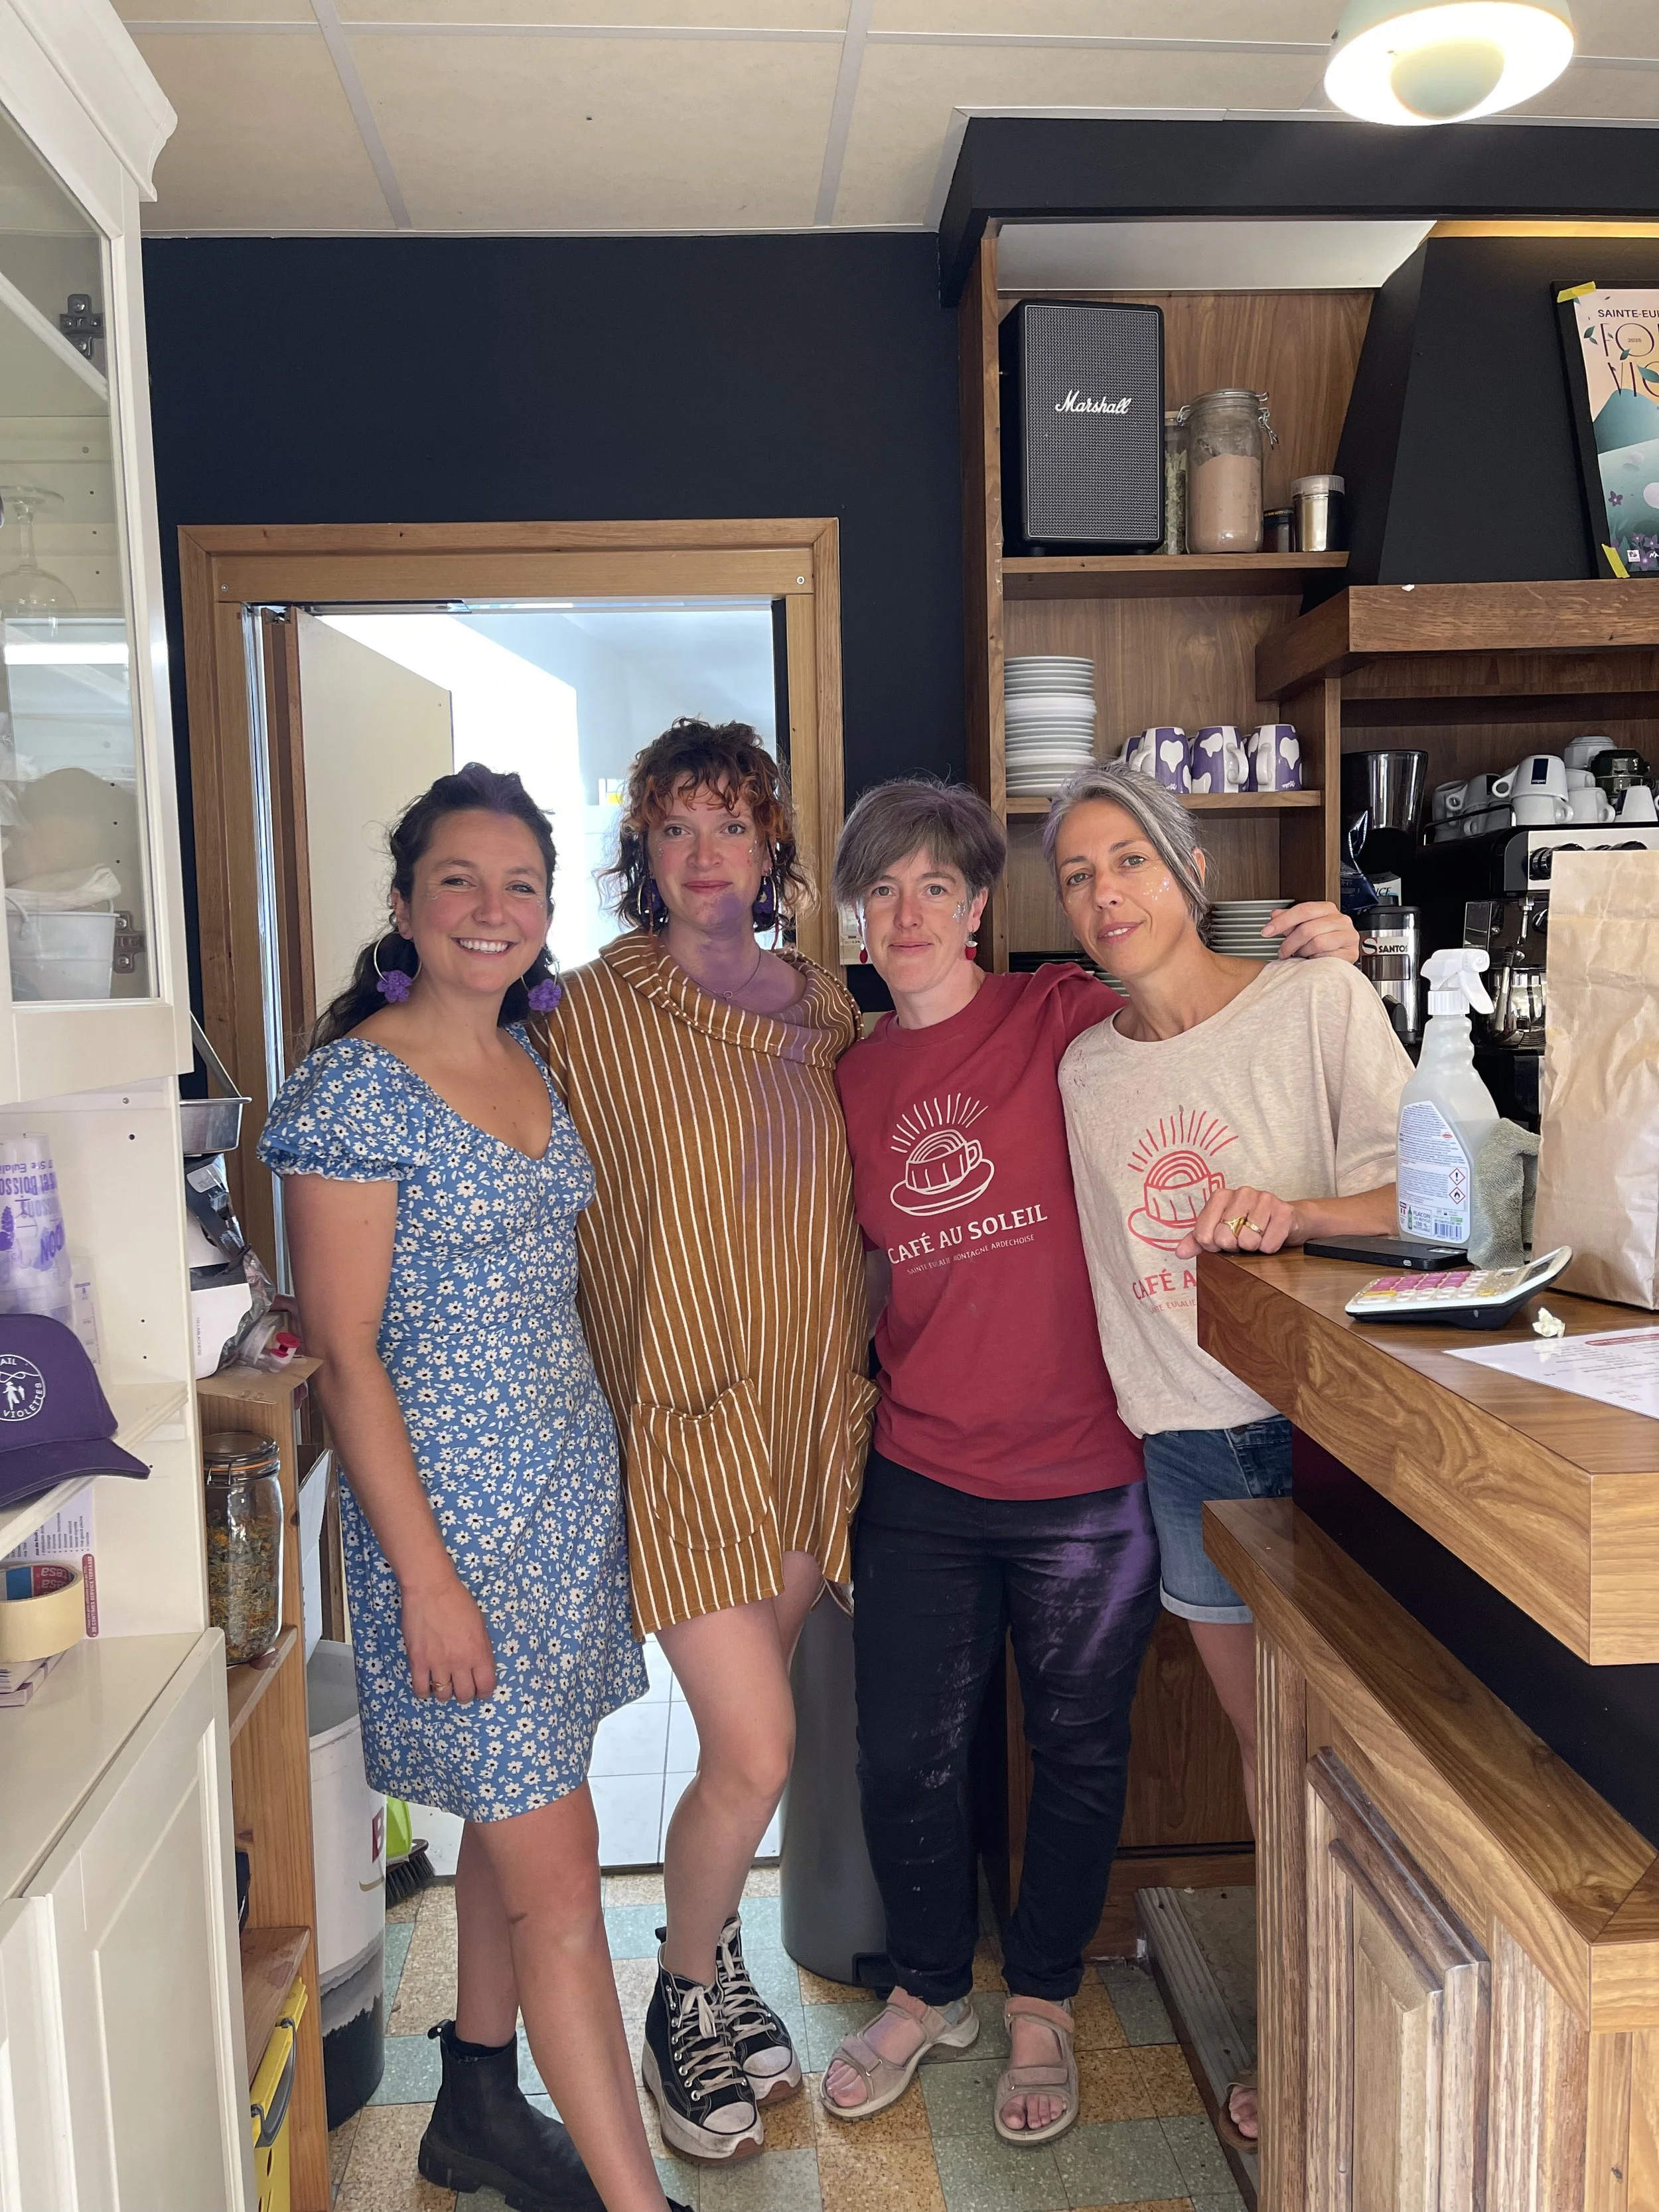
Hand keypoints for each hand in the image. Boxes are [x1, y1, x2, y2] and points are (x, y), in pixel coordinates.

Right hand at [400, 1571, 496, 1702]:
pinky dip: (424, 1692)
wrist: (431, 1588)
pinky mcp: (417, 1662)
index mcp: (479, 1652)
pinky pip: (420, 1689)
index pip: (486, 1686)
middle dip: (465, 1694)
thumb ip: (482, 1649)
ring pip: (443, 1696)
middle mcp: (460, 1662)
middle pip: (465, 1695)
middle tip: (461, 1687)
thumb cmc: (458, 1601)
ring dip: (445, 1692)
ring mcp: (437, 1664)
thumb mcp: (480, 1624)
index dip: (484, 1692)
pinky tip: (427, 1685)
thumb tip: (479, 1666)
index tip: (480, 1690)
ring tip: (443, 1683)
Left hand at [1177, 1185, 1302, 1258]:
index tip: (1224, 1240)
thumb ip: (1197, 1240)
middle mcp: (1242, 1192)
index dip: (1213, 1246)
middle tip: (1242, 1239)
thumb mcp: (1220, 1231)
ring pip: (1247, 1241)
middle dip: (1234, 1246)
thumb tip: (1180, 1252)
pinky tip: (1272, 1238)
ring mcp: (1264, 1199)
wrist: (1286, 1221)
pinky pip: (1269, 1244)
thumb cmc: (1248, 1226)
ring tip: (1258, 1236)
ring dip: (1253, 1247)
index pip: (1203, 1234)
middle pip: (1224, 1238)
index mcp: (1220, 1196)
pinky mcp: (1284, 1211)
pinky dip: (1269, 1248)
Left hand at [1262, 901, 1358, 962]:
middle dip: (1290, 943)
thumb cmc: (1324, 939)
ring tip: (1301, 954)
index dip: (1282, 921)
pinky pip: (1327, 956)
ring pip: (1317, 942)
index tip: (1267, 931)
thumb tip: (1275, 915)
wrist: (1342, 954)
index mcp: (1327, 909)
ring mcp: (1348, 935)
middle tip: (1283, 951)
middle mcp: (1340, 920)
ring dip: (1304, 951)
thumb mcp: (1304, 926)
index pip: (1303, 910)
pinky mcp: (1351, 952)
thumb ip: (1290, 920)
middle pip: (1308, 928)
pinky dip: (1316, 959)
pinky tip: (1313, 958)